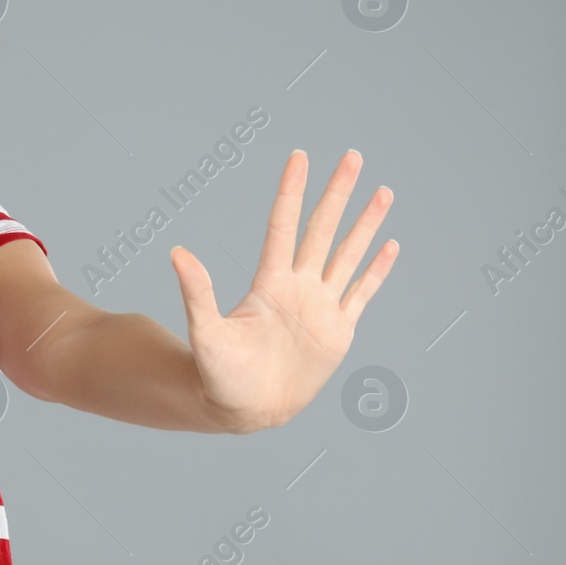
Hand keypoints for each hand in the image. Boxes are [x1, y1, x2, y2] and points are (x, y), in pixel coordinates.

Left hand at [168, 149, 398, 433]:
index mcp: (269, 284)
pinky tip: (389, 244)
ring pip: (348, 254)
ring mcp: (320, 306)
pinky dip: (376, 270)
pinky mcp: (338, 331)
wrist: (243, 408)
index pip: (284, 225)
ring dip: (365, 224)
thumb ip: (196, 293)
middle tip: (352, 155)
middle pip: (322, 230)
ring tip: (382, 191)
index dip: (291, 192)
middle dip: (338, 193)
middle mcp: (297, 287)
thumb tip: (176, 252)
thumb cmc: (217, 373)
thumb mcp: (206, 332)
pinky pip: (361, 293)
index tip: (299, 156)